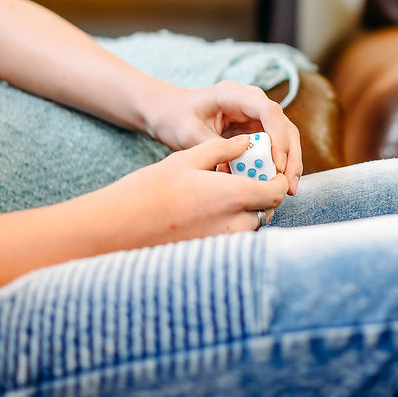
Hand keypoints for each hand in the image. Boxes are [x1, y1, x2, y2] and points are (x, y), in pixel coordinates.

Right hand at [83, 135, 288, 248]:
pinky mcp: (210, 254)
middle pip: (265, 210)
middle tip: (245, 180)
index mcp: (233, 196)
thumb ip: (222, 149)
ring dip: (245, 211)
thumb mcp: (187, 159)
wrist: (119, 227)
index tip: (270, 171)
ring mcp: (223, 243)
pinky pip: (232, 239)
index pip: (276, 191)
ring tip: (222, 196)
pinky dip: (229, 225)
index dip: (277, 180)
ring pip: (250, 226)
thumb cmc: (150, 189)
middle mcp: (234, 224)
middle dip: (260, 195)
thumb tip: (246, 143)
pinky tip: (206, 213)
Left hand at [146, 81, 303, 194]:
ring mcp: (255, 116)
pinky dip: (278, 166)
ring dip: (289, 163)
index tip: (277, 164)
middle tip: (288, 185)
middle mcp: (251, 102)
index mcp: (234, 94)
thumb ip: (214, 148)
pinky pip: (274, 147)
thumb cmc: (175, 117)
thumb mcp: (188, 134)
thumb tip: (240, 172)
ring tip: (288, 190)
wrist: (168, 113)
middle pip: (283, 125)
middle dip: (290, 156)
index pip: (268, 111)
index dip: (278, 137)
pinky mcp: (256, 130)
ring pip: (285, 137)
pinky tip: (277, 186)